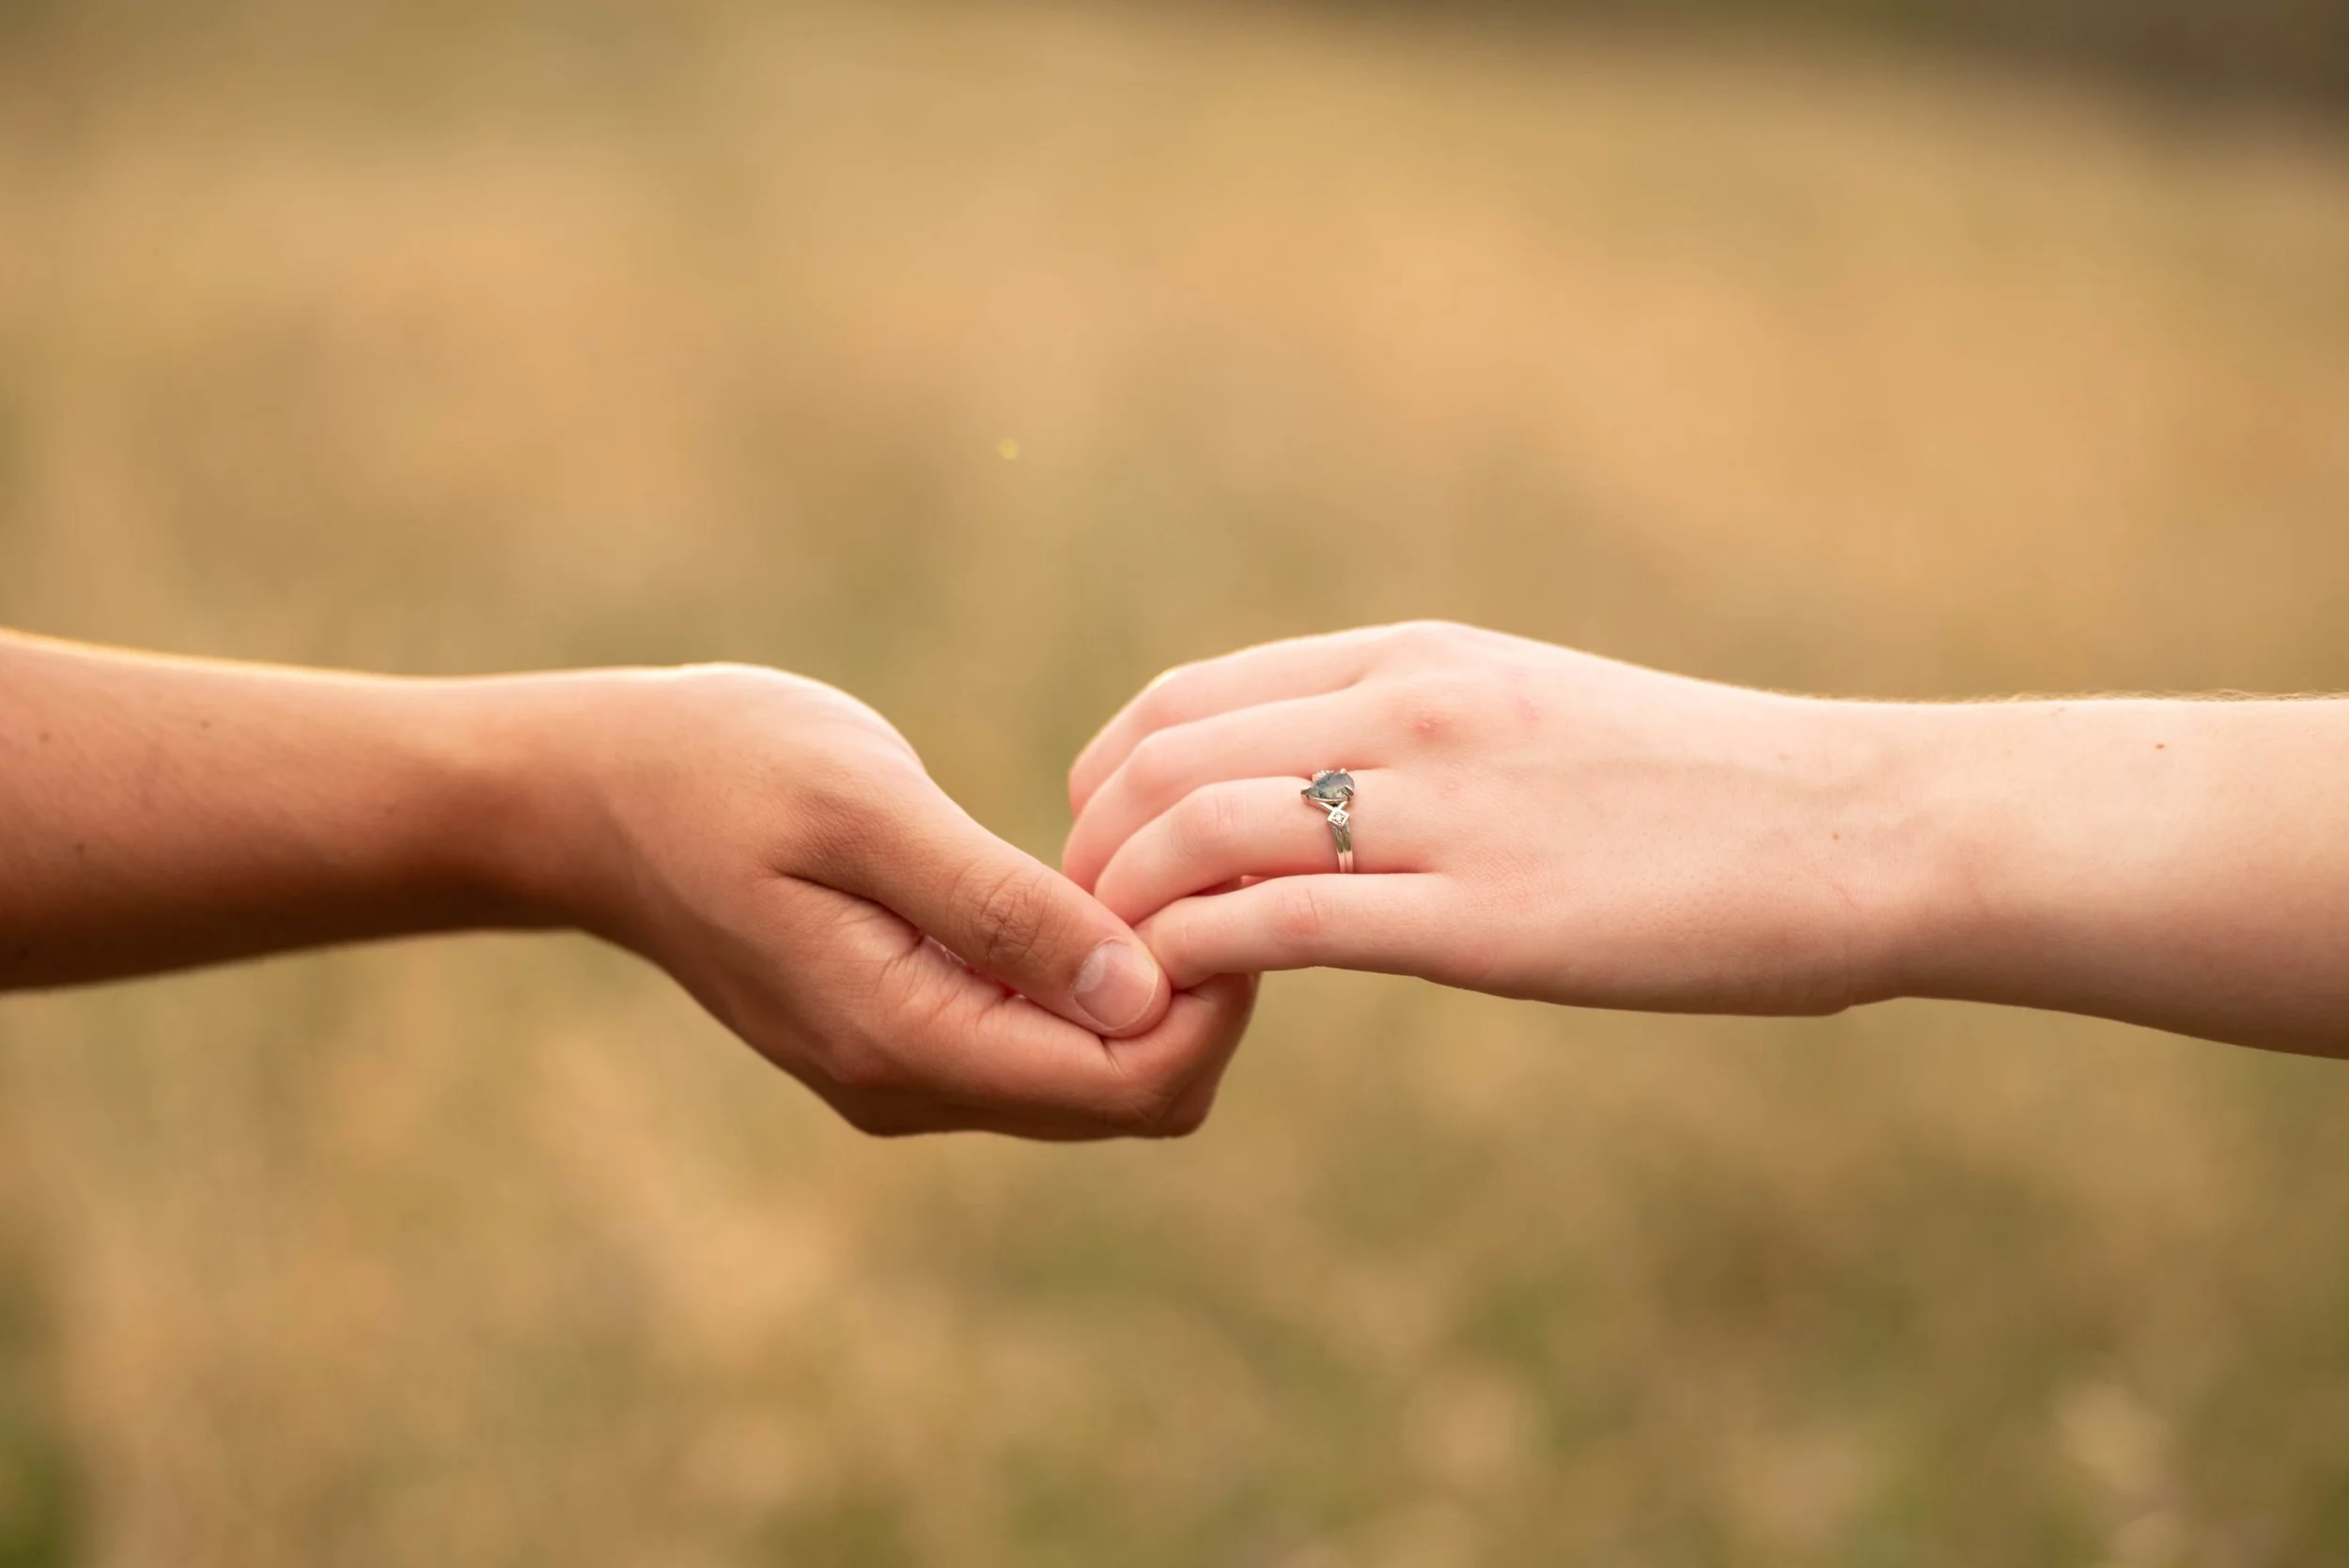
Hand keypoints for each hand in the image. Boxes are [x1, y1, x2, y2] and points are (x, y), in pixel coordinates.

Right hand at [517, 665, 1254, 1136]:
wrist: (590, 797)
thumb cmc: (717, 771)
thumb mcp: (862, 808)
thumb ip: (1000, 907)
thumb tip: (1143, 989)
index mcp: (906, 1042)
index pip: (1133, 1084)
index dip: (1212, 997)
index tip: (1217, 878)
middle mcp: (914, 1088)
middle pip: (1130, 1098)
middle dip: (1197, 997)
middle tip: (1194, 863)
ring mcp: (906, 1073)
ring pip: (1095, 1077)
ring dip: (1147, 986)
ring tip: (1143, 863)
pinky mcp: (903, 1037)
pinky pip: (1040, 1040)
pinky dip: (1091, 978)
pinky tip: (1081, 884)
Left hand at [1063, 622, 1917, 1015]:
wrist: (1859, 827)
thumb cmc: (1708, 789)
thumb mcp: (1535, 717)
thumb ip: (1418, 741)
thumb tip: (1325, 793)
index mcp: (1417, 660)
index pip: (1189, 697)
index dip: (1108, 777)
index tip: (1101, 849)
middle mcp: (1408, 714)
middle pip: (1163, 758)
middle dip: (1089, 846)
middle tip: (1086, 927)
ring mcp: (1441, 812)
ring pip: (1196, 833)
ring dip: (1121, 909)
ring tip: (1119, 974)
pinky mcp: (1479, 922)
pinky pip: (1275, 926)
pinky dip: (1192, 960)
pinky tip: (1178, 998)